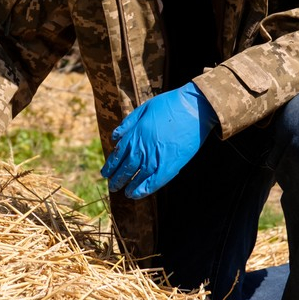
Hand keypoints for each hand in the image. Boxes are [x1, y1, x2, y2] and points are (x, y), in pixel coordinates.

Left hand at [101, 82, 217, 198]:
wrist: (193, 108)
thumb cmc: (169, 105)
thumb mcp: (144, 109)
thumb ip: (128, 124)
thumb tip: (115, 137)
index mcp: (134, 135)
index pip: (117, 155)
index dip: (110, 166)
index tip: (105, 173)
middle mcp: (141, 149)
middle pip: (125, 168)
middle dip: (117, 178)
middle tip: (112, 186)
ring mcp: (155, 159)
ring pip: (137, 177)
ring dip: (128, 186)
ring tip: (124, 192)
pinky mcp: (169, 166)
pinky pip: (153, 182)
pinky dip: (143, 190)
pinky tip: (136, 195)